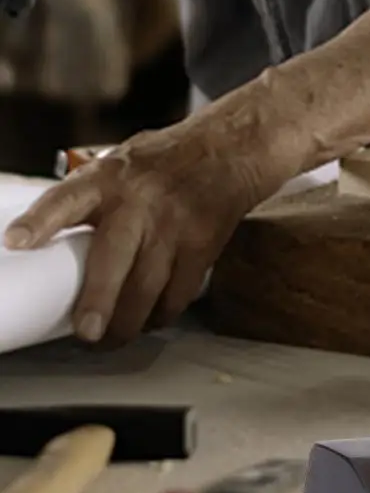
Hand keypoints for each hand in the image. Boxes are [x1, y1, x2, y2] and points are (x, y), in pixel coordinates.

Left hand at [4, 104, 297, 345]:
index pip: (66, 198)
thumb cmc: (162, 162)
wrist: (226, 154)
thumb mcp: (116, 164)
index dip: (39, 221)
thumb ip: (88, 199)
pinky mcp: (201, 246)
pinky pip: (178, 292)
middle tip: (87, 333)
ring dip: (129, 322)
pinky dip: (161, 314)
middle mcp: (139, 202)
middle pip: (113, 259)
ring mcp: (173, 226)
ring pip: (148, 287)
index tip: (15, 242)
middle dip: (98, 301)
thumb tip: (47, 244)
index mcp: (106, 178)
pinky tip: (149, 321)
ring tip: (111, 339)